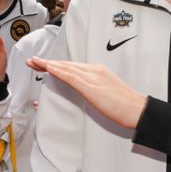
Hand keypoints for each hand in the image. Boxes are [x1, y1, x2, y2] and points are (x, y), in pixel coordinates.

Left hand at [26, 57, 146, 128]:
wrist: (138, 110)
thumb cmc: (125, 105)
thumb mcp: (106, 92)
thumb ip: (93, 89)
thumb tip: (83, 92)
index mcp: (97, 71)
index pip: (71, 66)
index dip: (56, 64)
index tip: (43, 64)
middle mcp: (94, 70)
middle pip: (66, 65)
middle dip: (48, 63)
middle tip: (32, 61)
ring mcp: (93, 77)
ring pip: (66, 68)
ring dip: (48, 65)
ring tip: (34, 63)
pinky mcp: (92, 87)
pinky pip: (71, 77)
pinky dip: (59, 72)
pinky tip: (49, 69)